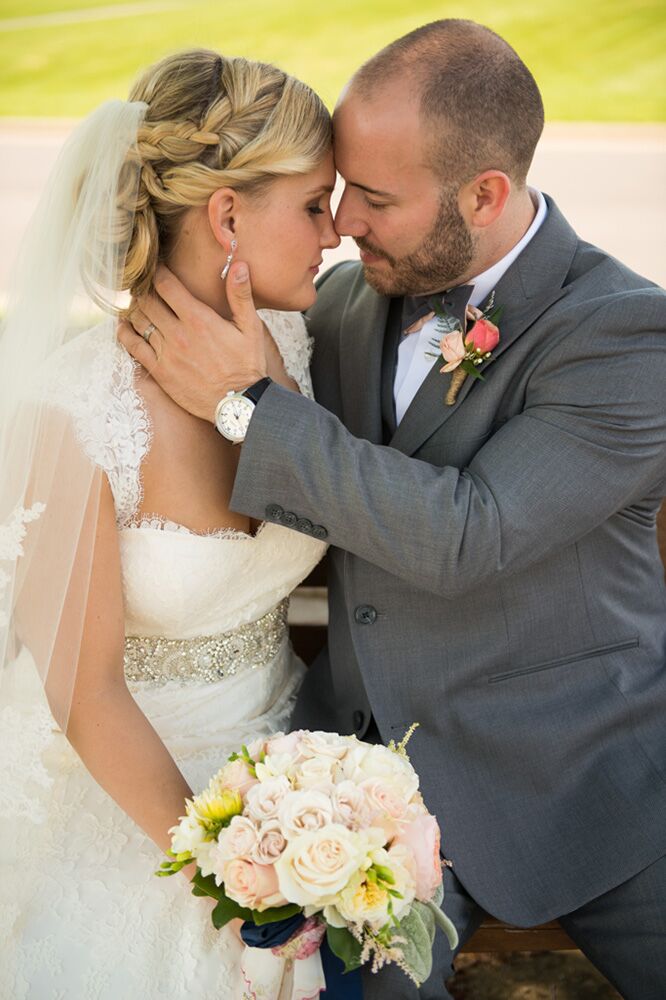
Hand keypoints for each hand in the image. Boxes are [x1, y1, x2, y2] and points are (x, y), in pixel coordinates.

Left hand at [117, 262, 267, 422]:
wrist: (238, 405)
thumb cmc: (247, 365)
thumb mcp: (250, 328)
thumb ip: (240, 295)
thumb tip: (239, 265)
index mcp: (198, 319)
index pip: (165, 284)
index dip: (157, 272)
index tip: (156, 268)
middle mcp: (178, 334)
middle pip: (146, 300)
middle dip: (143, 289)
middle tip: (143, 285)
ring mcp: (166, 353)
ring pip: (137, 320)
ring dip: (133, 308)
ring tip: (136, 303)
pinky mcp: (159, 371)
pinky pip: (132, 346)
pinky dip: (124, 332)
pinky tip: (125, 326)